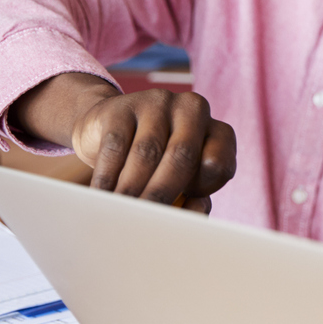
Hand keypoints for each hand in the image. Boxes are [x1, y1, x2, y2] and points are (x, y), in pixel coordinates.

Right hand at [11, 72, 235, 211]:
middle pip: (182, 156)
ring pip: (147, 152)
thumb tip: (195, 211)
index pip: (219, 164)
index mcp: (217, 132)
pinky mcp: (121, 107)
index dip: (201, 191)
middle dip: (162, 193)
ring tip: (122, 213)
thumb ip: (193, 202)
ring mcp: (157, 102)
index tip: (181, 211)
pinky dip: (108, 177)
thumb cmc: (154, 168)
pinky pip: (115, 145)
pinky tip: (102, 196)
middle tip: (145, 221)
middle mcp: (193, 110)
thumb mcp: (179, 183)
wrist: (106, 134)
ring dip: (133, 189)